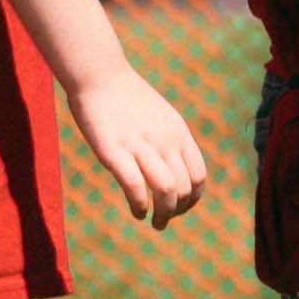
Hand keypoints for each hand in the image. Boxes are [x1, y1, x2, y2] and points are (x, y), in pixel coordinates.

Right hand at [75, 68, 215, 227]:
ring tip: (155, 223)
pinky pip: (135, 187)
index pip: (198, 176)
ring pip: (167, 190)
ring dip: (163, 214)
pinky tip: (137, 212)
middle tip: (164, 221)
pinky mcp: (115, 151)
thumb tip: (174, 167)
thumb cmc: (127, 98)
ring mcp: (141, 146)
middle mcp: (165, 141)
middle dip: (178, 211)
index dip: (193, 199)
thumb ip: (170, 141)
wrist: (100, 75)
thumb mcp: (161, 117)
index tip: (181, 208)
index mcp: (179, 134)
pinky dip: (140, 206)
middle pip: (185, 188)